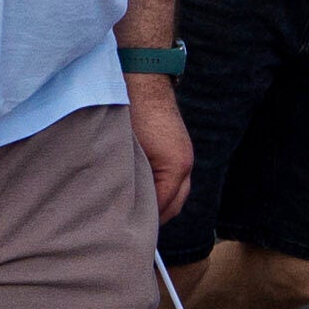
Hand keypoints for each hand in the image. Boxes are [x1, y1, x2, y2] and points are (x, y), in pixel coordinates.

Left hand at [127, 71, 190, 221]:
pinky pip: (172, 179)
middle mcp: (185, 164)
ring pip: (174, 194)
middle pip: (173, 206)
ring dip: (156, 203)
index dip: (145, 221)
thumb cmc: (131, 112)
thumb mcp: (128, 153)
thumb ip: (131, 182)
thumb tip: (124, 206)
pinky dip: (158, 188)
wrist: (141, 78)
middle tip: (127, 226)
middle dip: (154, 217)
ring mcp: (183, 156)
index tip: (125, 231)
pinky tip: (137, 190)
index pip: (163, 209)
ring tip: (131, 210)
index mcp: (176, 167)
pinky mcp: (177, 149)